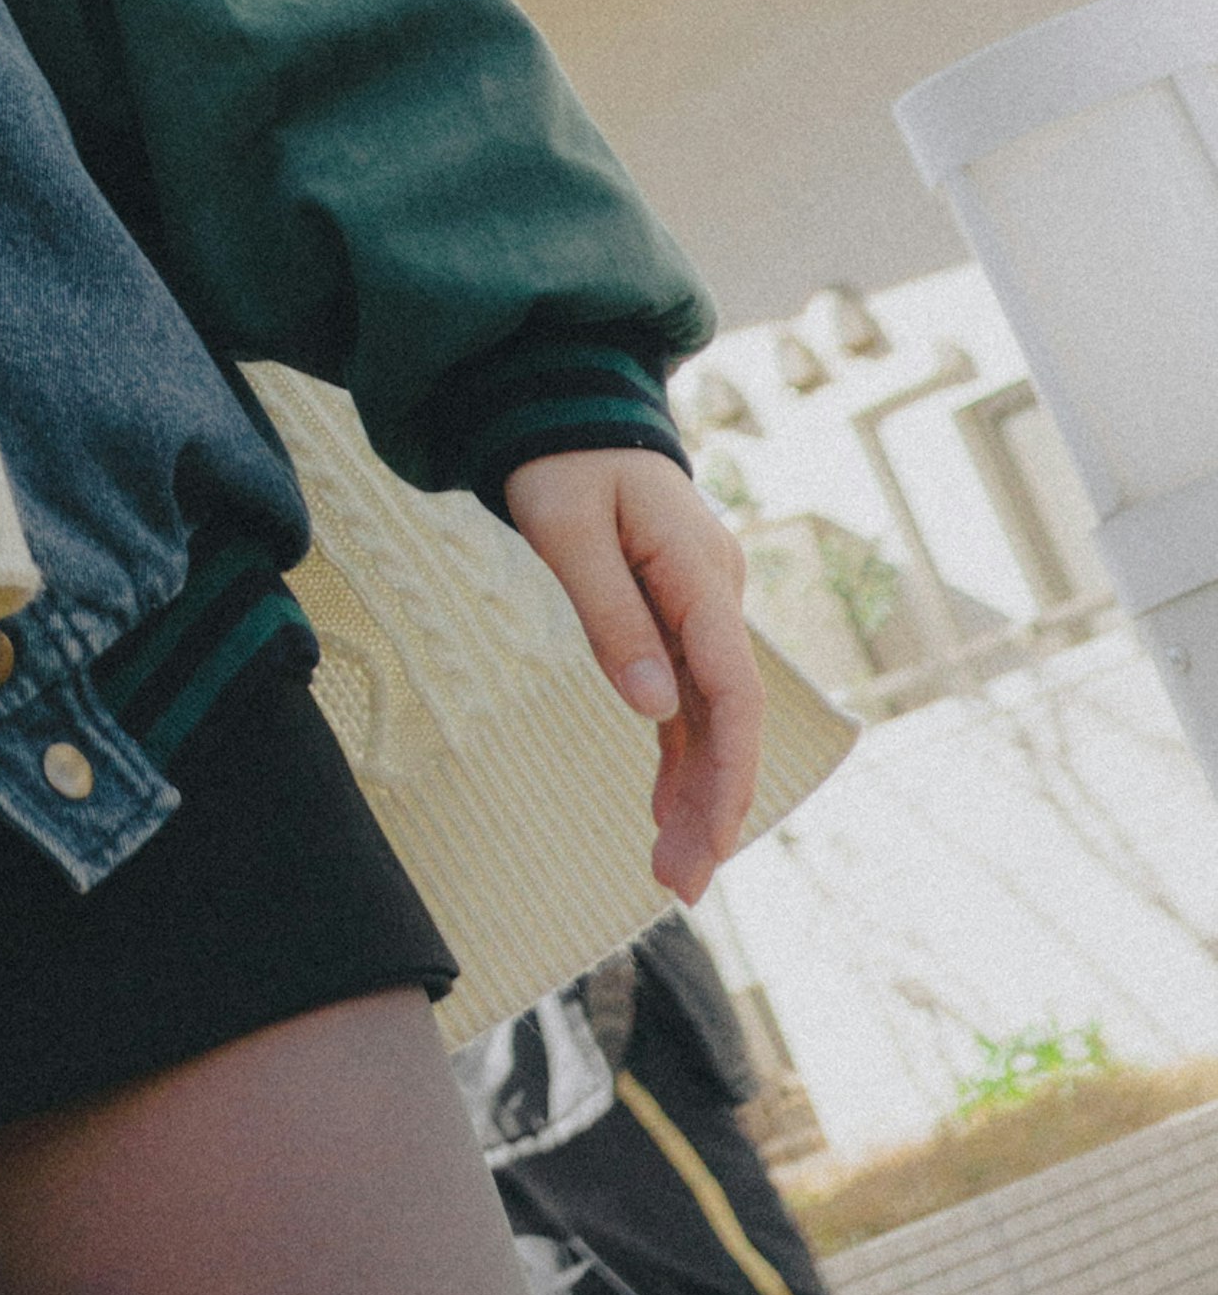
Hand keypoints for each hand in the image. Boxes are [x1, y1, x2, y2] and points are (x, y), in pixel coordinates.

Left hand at [504, 450, 760, 898]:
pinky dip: (681, 757)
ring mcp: (701, 606)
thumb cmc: (562, 460)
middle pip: (729, 716)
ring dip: (697, 793)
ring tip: (674, 874)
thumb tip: (654, 706)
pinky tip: (668, 814)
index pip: (732, 687)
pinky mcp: (677, 617)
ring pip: (712, 717)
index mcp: (698, 569)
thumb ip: (610, 614)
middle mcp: (714, 592)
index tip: (714, 838)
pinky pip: (688, 700)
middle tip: (684, 887)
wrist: (567, 408)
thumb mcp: (567, 527)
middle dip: (714, 804)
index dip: (729, 769)